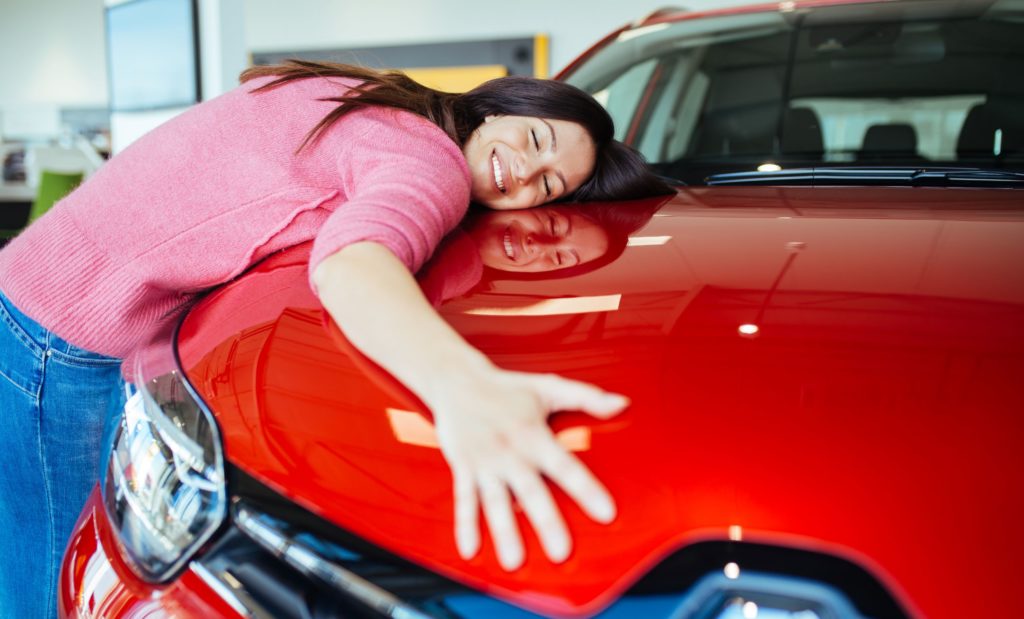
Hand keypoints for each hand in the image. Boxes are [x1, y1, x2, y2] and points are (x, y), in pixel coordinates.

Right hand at [430, 368, 627, 570]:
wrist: (456, 380)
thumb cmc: (507, 387)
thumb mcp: (548, 388)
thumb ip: (586, 397)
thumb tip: (622, 403)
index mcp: (533, 434)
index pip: (565, 465)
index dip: (586, 489)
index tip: (606, 513)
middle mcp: (509, 451)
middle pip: (531, 491)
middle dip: (546, 522)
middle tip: (561, 552)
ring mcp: (484, 462)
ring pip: (496, 502)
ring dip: (505, 532)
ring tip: (514, 561)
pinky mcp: (463, 468)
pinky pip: (464, 499)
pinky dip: (465, 525)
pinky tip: (471, 550)